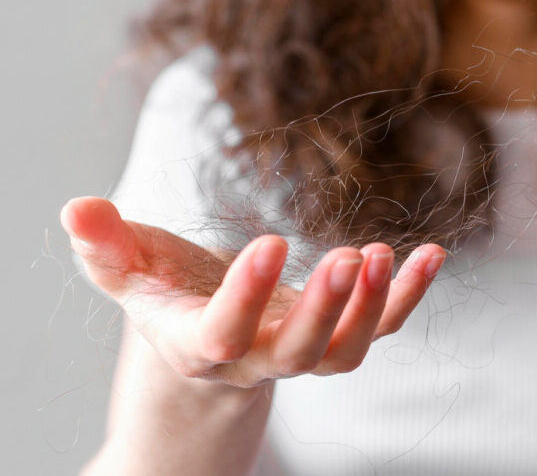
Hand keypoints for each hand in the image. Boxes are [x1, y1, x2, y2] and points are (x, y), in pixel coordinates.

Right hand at [61, 196, 444, 388]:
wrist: (208, 341)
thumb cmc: (168, 298)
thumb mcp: (131, 273)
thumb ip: (106, 247)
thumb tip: (74, 207)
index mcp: (200, 344)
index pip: (222, 334)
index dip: (246, 298)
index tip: (271, 241)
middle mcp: (257, 358)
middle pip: (297, 353)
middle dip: (325, 310)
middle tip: (350, 258)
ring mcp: (304, 352)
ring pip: (344, 351)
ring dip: (373, 307)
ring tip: (387, 254)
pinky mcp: (338, 335)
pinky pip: (382, 327)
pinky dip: (408, 296)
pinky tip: (432, 254)